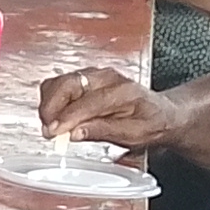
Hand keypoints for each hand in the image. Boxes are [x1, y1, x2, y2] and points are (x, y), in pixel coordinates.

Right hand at [37, 67, 182, 153]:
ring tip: (50, 126)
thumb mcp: (134, 135)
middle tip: (48, 131)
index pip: (88, 101)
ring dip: (49, 104)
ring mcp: (93, 75)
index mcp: (123, 91)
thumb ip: (104, 131)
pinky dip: (51, 99)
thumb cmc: (151, 124)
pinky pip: (59, 84)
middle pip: (68, 84)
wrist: (161, 112)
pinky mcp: (84, 78)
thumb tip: (74, 133)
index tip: (54, 132)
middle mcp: (106, 77)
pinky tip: (55, 117)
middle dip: (51, 108)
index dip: (67, 117)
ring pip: (59, 82)